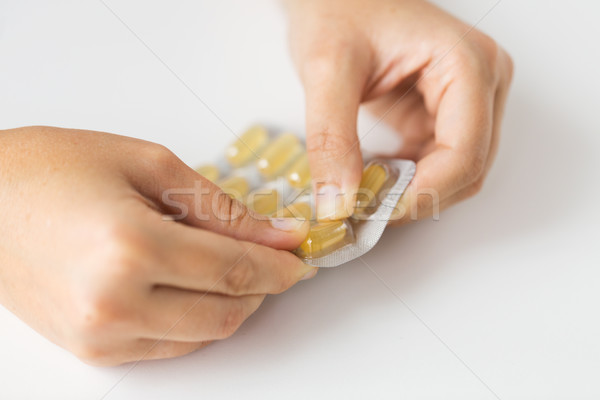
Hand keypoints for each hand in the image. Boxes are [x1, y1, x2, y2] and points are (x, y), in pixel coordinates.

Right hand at [0, 126, 314, 365]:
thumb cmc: (53, 168)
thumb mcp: (148, 165)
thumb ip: (220, 207)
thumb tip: (276, 235)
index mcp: (130, 249)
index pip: (235, 270)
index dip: (279, 266)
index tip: (300, 256)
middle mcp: (114, 305)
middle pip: (226, 312)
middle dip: (263, 287)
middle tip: (275, 259)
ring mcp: (100, 336)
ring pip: (202, 336)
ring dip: (233, 304)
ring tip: (234, 266)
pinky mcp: (92, 349)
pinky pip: (170, 347)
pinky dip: (197, 319)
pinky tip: (196, 286)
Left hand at [286, 0, 512, 221]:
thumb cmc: (338, 8)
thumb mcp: (326, 69)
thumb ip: (330, 138)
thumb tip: (337, 202)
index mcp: (467, 62)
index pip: (465, 153)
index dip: (423, 194)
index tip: (375, 212)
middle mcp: (481, 82)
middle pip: (468, 170)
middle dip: (418, 198)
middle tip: (364, 210)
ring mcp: (467, 100)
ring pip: (456, 174)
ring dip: (413, 194)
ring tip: (364, 193)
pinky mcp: (443, 114)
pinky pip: (437, 164)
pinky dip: (407, 182)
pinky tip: (373, 178)